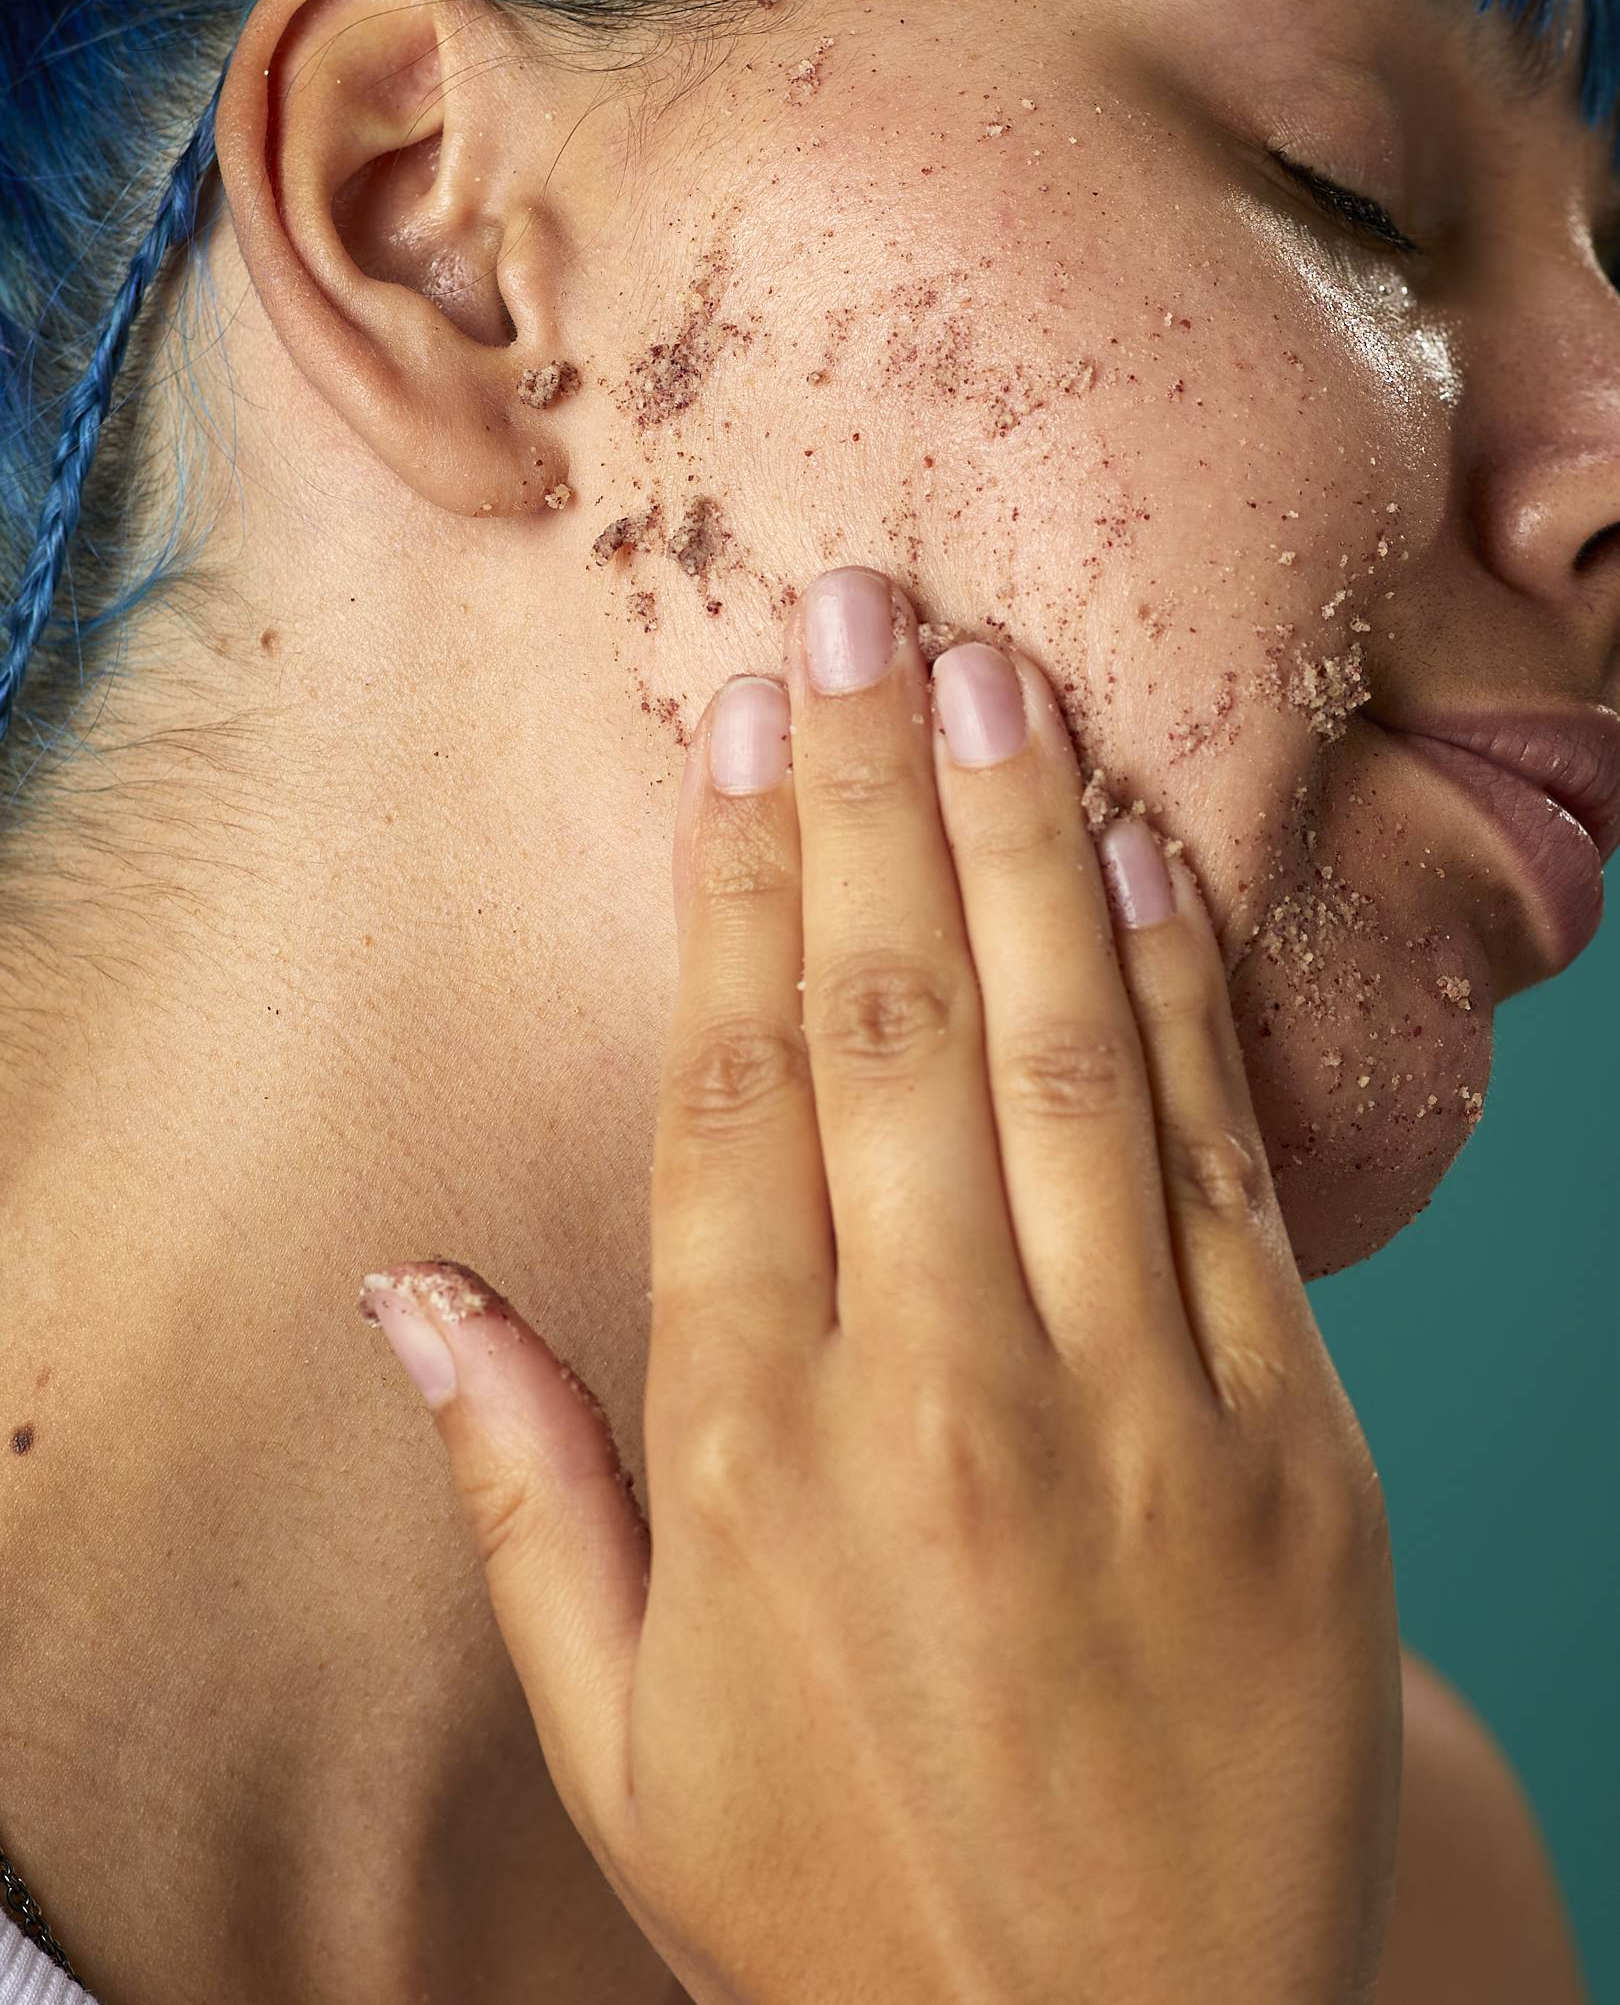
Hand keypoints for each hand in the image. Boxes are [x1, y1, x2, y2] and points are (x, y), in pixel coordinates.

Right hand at [360, 565, 1402, 2004]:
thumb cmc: (845, 1907)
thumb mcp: (620, 1742)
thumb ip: (522, 1489)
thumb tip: (400, 1290)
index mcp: (762, 1455)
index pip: (740, 1095)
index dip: (734, 887)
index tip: (735, 726)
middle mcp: (948, 1396)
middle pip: (898, 1023)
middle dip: (872, 790)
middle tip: (860, 605)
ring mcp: (1140, 1408)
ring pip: (1065, 1054)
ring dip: (1022, 838)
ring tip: (990, 667)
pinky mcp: (1295, 1441)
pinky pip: (1224, 1170)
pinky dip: (1180, 999)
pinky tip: (1143, 861)